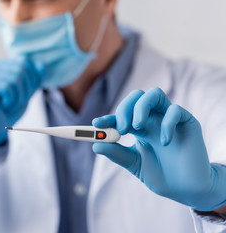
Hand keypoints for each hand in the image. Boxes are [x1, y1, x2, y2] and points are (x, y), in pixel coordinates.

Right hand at [0, 56, 42, 146]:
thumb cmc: (9, 111)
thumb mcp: (26, 93)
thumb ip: (33, 78)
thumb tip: (42, 65)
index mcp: (1, 66)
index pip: (24, 61)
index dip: (32, 79)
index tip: (26, 94)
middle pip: (22, 69)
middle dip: (26, 89)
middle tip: (17, 103)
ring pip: (16, 79)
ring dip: (19, 97)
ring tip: (10, 105)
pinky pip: (8, 88)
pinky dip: (11, 101)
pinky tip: (3, 107)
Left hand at [92, 87, 225, 210]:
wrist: (186, 189)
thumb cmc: (161, 175)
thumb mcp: (134, 164)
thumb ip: (117, 153)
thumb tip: (96, 144)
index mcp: (139, 128)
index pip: (121, 115)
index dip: (108, 118)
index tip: (97, 124)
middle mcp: (153, 119)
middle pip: (136, 97)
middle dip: (125, 109)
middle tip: (121, 128)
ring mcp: (169, 119)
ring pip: (154, 94)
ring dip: (141, 107)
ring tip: (136, 127)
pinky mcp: (188, 122)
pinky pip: (175, 111)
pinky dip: (166, 124)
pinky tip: (164, 142)